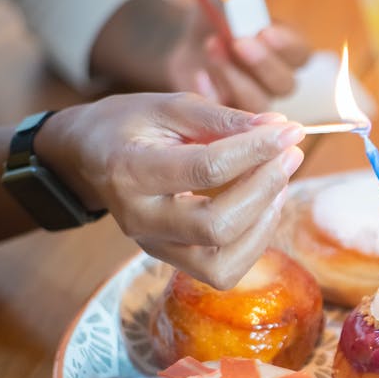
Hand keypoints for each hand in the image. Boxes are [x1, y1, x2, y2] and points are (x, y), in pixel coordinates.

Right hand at [37, 92, 304, 288]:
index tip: (288, 130)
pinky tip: (265, 205)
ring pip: (222, 261)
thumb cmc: (130, 126)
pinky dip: (255, 240)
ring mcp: (154, 247)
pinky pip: (223, 270)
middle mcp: (139, 219)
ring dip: (265, 220)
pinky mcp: (171, 260)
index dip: (255, 150)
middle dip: (264, 188)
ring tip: (280, 179)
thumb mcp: (168, 106)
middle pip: (217, 225)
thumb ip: (221, 118)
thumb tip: (277, 127)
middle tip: (290, 154)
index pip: (205, 169)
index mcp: (130, 171)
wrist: (88, 156)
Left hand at [165, 8, 311, 111]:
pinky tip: (200, 76)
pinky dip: (213, 97)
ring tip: (212, 49)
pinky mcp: (230, 118)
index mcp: (287, 52)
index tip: (265, 32)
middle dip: (262, 63)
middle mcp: (275, 82)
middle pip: (284, 84)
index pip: (300, 54)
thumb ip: (242, 7)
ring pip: (259, 104)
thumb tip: (241, 4)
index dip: (287, 46)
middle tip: (239, 43)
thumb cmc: (219, 21)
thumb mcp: (230, 7)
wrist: (193, 45)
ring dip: (236, 79)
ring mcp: (253, 102)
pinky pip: (228, 120)